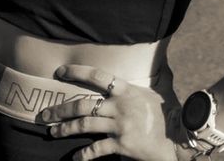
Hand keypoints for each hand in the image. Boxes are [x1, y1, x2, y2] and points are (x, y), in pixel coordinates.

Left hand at [38, 64, 178, 160]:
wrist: (178, 135)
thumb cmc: (164, 113)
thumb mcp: (148, 93)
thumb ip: (130, 88)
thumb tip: (117, 80)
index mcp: (125, 89)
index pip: (96, 75)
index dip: (76, 72)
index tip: (59, 72)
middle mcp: (120, 105)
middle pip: (83, 104)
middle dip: (61, 109)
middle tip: (44, 114)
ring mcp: (120, 125)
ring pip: (85, 125)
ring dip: (65, 129)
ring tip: (52, 132)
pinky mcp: (123, 145)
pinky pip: (98, 149)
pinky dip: (85, 154)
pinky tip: (76, 158)